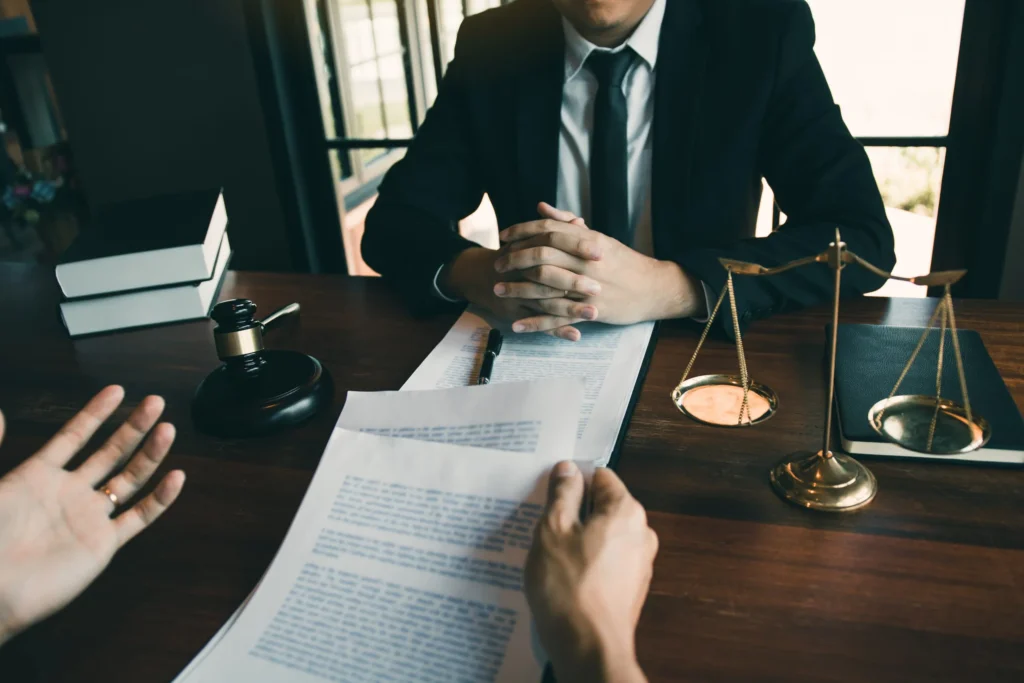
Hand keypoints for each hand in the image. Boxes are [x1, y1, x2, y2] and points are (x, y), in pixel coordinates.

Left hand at [0, 386, 184, 643]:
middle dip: (133, 426)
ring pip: (129, 479)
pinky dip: (160, 499)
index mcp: (38, 477)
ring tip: (167, 429)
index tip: (117, 390)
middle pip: (110, 452)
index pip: (74, 436)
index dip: (95, 413)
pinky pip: (138, 517)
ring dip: (150, 454)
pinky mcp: (102, 545)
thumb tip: (0, 411)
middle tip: (155, 402)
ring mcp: (88, 518)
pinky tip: (175, 477)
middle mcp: (69, 494)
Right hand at [440, 243, 588, 340]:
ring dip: (570, 310)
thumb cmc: (513, 255)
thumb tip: (580, 222)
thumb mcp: (531, 239)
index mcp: (528, 246)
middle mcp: (521, 269)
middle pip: (548, 274)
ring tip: (594, 313)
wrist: (479, 275)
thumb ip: (557, 230)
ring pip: (545, 302)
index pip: (553, 241)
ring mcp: (516, 292)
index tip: (601, 252)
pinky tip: (576, 335)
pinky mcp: (514, 312)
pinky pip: (538, 323)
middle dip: (574, 282)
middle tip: (599, 288)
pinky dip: (556, 330)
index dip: (576, 247)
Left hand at [495, 203, 704, 331]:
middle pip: (541, 256)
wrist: (655, 288)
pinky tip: (517, 324)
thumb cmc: (624, 262)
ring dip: (518, 289)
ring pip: (545, 287)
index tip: (503, 237)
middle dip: (515, 259)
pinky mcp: (591, 310)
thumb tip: (540, 208)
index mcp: (588, 240)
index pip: (548, 231)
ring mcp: (588, 287)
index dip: (522, 232)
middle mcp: (586, 261)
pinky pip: (557, 317)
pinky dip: (535, 322)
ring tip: (498, 291)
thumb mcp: (598, 238)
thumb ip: (567, 224)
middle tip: (498, 265)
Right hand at [525, 461, 655, 682]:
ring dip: (577, 540)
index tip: (549, 494)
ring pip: (603, 536)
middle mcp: (641, 533)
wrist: (589, 648)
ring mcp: (638, 564)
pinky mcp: (630, 589)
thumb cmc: (569, 588)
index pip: (600, 476)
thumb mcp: (553, 530)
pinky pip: (606, 562)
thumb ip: (562, 494)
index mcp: (626, 511)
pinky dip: (586, 564)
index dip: (572, 481)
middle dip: (573, 513)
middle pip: (603, 507)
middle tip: (543, 527)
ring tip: (549, 556)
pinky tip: (563, 579)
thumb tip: (568, 469)